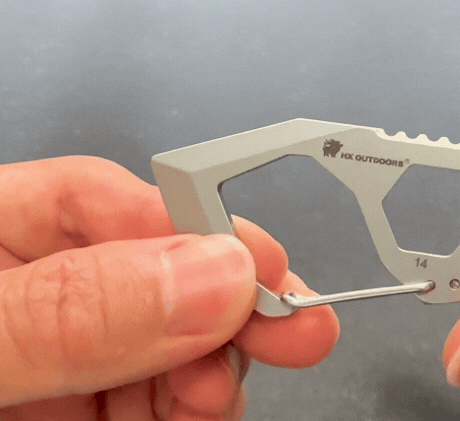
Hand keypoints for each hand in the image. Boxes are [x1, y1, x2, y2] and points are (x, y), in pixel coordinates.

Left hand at [0, 156, 338, 419]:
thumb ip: (73, 309)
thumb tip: (209, 275)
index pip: (99, 196)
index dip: (193, 220)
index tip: (257, 264)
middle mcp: (29, 293)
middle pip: (156, 268)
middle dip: (230, 299)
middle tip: (296, 322)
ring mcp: (57, 359)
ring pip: (172, 338)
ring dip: (220, 360)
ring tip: (222, 391)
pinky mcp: (78, 415)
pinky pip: (157, 401)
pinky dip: (197, 406)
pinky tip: (204, 410)